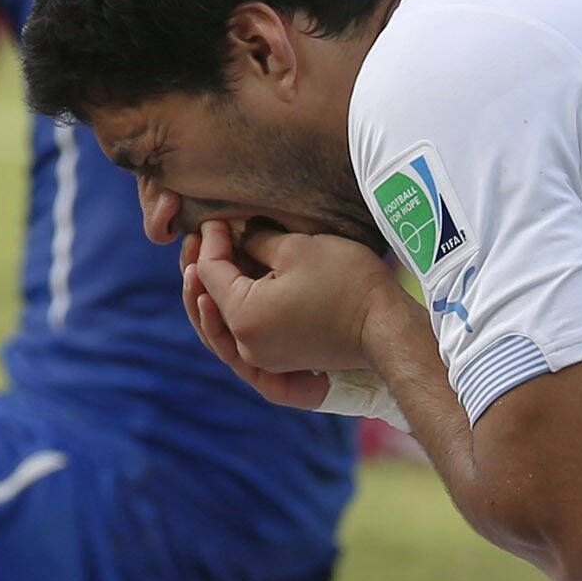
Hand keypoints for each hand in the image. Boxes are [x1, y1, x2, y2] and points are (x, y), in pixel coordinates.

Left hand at [185, 218, 396, 391]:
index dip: (211, 241)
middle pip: (206, 303)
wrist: (386, 326)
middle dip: (198, 269)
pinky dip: (230, 312)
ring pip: (219, 324)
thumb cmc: (347, 283)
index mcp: (244, 317)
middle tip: (196, 240)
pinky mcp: (279, 360)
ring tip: (203, 264)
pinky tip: (229, 291)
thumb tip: (237, 237)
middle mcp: (246, 346)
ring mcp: (262, 359)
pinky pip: (240, 336)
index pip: (211, 272)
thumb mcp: (297, 248)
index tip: (217, 219)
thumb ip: (256, 242)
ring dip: (208, 293)